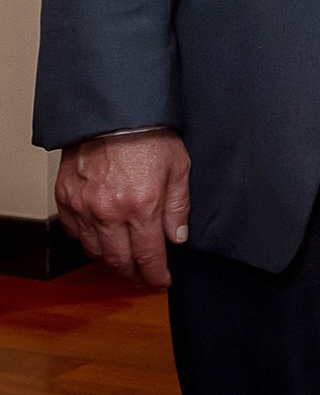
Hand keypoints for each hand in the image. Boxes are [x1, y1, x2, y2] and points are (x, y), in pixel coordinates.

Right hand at [54, 129, 190, 288]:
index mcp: (141, 207)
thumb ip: (178, 207)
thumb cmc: (150, 136)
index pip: (148, 255)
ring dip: (111, 259)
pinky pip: (75, 233)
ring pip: (95, 250)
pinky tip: (102, 238)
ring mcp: (83, 208)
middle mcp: (109, 213)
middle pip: (119, 260)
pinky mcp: (65, 199)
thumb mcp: (179, 168)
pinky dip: (88, 241)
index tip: (162, 280)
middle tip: (143, 276)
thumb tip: (177, 238)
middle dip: (133, 274)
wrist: (113, 114)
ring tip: (125, 259)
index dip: (155, 274)